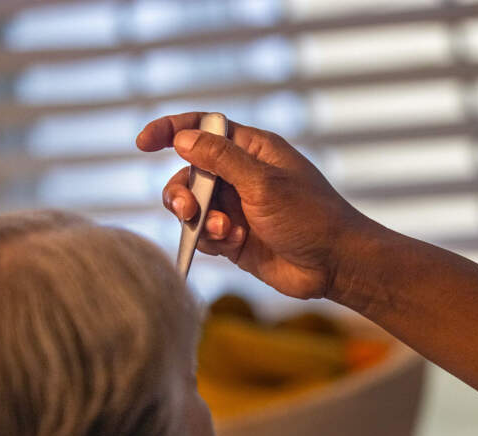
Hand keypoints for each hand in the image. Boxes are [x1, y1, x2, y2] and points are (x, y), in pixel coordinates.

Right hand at [136, 112, 376, 299]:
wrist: (334, 265)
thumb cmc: (310, 217)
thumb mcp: (264, 183)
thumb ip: (221, 160)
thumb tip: (183, 138)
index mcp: (253, 150)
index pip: (204, 128)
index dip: (172, 130)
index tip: (144, 143)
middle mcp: (242, 175)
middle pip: (189, 172)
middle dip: (183, 190)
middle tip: (189, 209)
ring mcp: (237, 207)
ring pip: (192, 206)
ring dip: (199, 219)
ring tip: (224, 231)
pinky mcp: (234, 238)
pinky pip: (203, 233)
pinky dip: (210, 239)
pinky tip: (234, 244)